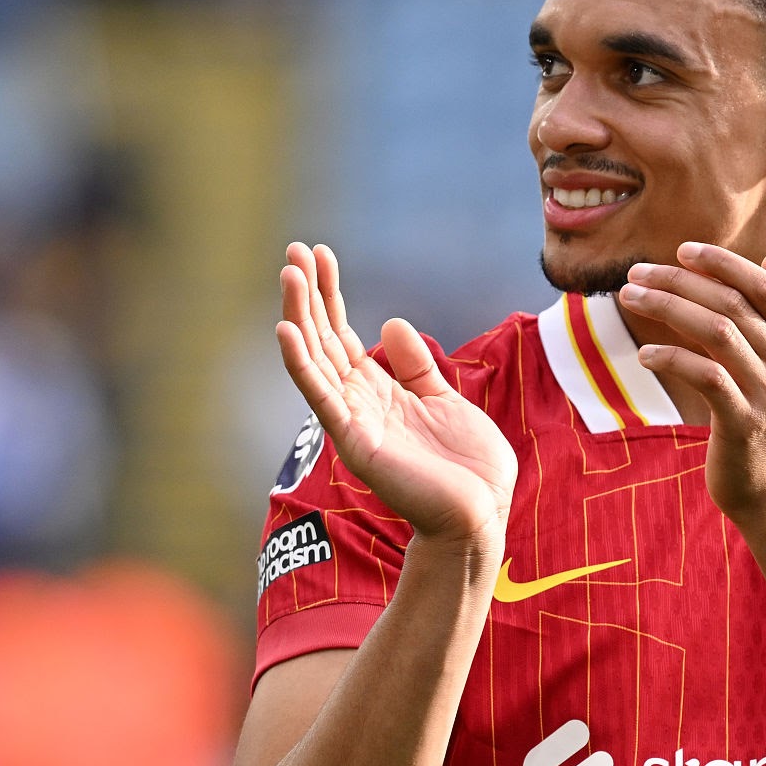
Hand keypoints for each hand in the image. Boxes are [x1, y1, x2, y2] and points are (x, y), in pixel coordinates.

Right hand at [276, 243, 516, 541]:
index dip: (330, 295)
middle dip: (308, 294)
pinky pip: (321, 397)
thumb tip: (390, 322)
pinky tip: (285, 330)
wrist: (480, 516)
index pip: (343, 335)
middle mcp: (357, 404)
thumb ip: (417, 366)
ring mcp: (352, 421)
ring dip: (298, 315)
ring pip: (315, 358)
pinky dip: (301, 364)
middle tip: (293, 249)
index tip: (319, 254)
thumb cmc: (468, 469)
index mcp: (379, 393)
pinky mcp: (355, 441)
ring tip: (288, 272)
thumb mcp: (446, 400)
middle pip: (323, 338)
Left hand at [618, 243, 765, 523]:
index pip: (763, 286)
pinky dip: (671, 358)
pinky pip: (705, 376)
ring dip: (667, 308)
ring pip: (717, 331)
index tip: (681, 251)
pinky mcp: (744, 423)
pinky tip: (644, 355)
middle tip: (637, 272)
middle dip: (680, 281)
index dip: (722, 262)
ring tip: (630, 299)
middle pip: (733, 303)